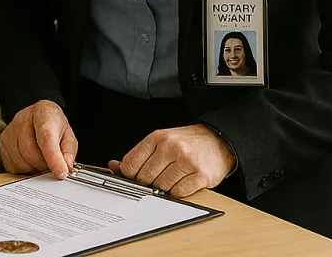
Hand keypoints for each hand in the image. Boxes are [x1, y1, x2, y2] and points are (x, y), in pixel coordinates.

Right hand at [0, 100, 76, 178]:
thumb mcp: (68, 135)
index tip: (61, 173)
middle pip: (30, 152)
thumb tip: (66, 167)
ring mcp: (9, 131)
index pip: (46, 137)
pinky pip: (13, 166)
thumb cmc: (53, 126)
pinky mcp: (2, 143)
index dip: (53, 158)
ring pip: (21, 162)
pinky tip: (30, 161)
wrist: (37, 117)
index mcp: (44, 114)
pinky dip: (25, 169)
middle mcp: (22, 119)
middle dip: (44, 165)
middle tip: (51, 165)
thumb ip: (68, 151)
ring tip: (41, 160)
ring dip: (34, 168)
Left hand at [110, 124, 235, 196]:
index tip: (135, 177)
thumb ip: (138, 155)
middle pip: (145, 178)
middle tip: (159, 176)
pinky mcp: (200, 175)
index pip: (130, 164)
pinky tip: (184, 181)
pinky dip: (179, 192)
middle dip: (149, 182)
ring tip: (173, 177)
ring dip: (165, 187)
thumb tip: (114, 166)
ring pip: (161, 187)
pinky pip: (179, 193)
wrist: (217, 140)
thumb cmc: (186, 143)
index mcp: (157, 138)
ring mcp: (186, 161)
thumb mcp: (160, 141)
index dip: (130, 175)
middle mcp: (171, 147)